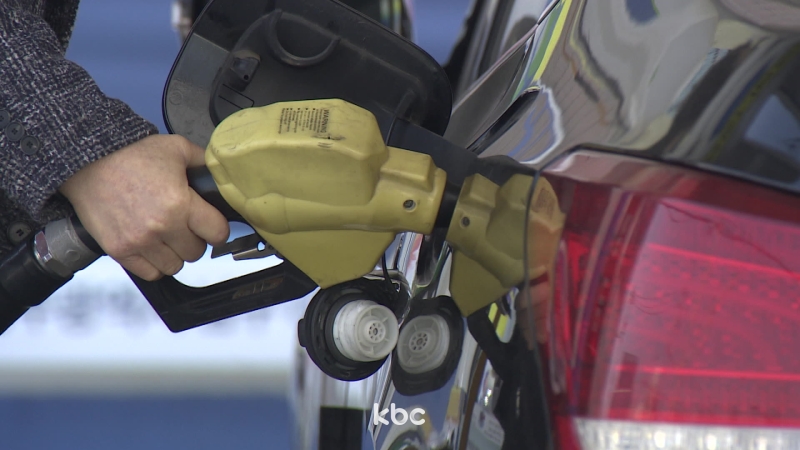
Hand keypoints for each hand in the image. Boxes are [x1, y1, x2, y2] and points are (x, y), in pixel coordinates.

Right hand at [59, 135, 229, 280]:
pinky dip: (154, 263)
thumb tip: (223, 172)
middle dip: (194, 240)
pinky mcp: (120, 251)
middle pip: (196, 253)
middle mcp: (162, 227)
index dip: (218, 229)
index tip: (212, 225)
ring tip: (167, 236)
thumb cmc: (131, 154)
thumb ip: (203, 162)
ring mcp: (140, 242)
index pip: (217, 233)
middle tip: (185, 227)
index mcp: (180, 203)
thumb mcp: (176, 148)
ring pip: (175, 266)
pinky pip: (150, 273)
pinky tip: (152, 247)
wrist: (88, 161)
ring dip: (174, 254)